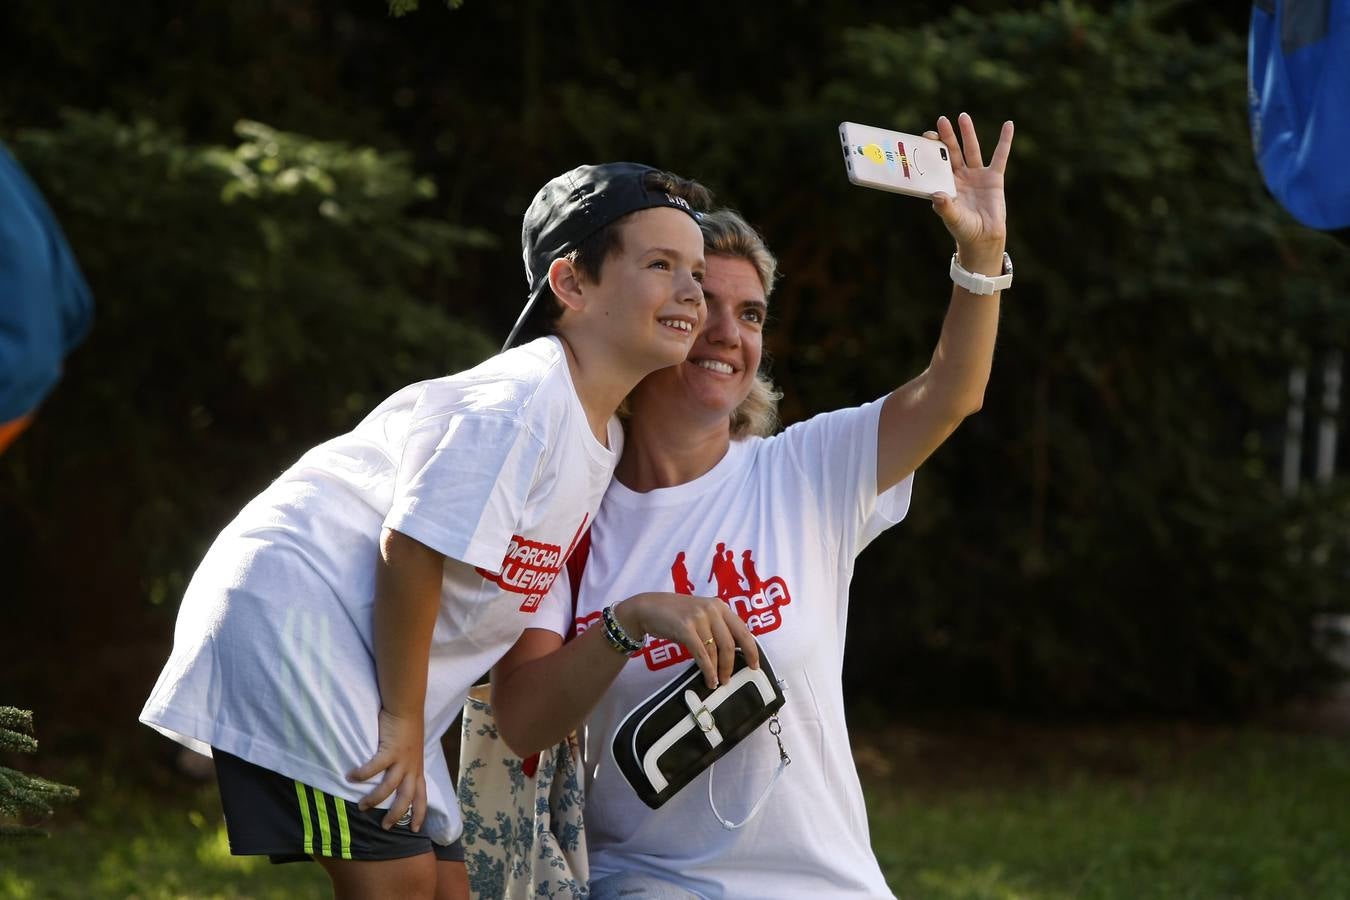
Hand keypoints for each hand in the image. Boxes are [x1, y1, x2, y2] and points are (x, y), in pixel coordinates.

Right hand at [347, 706, 427, 830]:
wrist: (407, 707)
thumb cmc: (408, 727)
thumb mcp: (412, 751)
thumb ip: (405, 764)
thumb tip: (396, 776)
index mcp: (417, 769)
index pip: (422, 796)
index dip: (420, 813)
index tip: (415, 829)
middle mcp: (412, 767)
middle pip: (407, 798)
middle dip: (396, 815)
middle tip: (386, 827)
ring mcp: (402, 760)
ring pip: (389, 788)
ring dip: (375, 799)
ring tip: (362, 807)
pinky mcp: (390, 750)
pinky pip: (374, 767)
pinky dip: (362, 774)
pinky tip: (350, 777)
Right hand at [618, 592, 758, 688]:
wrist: (649, 607)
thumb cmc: (676, 614)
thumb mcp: (701, 614)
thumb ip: (717, 626)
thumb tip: (733, 652)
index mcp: (720, 606)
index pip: (743, 630)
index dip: (751, 650)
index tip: (754, 665)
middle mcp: (712, 609)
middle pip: (730, 643)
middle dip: (731, 665)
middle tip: (729, 679)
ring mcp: (698, 617)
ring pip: (715, 650)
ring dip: (717, 670)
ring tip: (717, 682)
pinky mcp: (685, 628)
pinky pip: (701, 654)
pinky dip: (707, 670)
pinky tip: (709, 679)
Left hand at [926, 113, 1013, 268]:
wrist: (984, 238)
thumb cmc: (964, 230)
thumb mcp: (953, 219)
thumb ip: (944, 208)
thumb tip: (937, 196)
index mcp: (947, 184)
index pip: (937, 163)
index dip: (932, 150)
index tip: (927, 137)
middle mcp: (960, 177)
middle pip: (952, 152)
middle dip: (947, 136)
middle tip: (941, 120)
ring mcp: (977, 175)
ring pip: (972, 150)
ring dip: (968, 133)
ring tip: (963, 116)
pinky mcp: (994, 177)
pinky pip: (1000, 156)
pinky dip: (1005, 140)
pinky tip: (1008, 125)